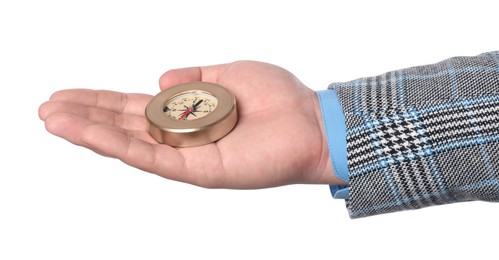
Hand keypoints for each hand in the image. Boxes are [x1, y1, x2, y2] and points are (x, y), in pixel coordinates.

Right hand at [39, 61, 344, 187]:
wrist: (312, 122)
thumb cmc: (278, 99)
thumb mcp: (230, 72)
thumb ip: (194, 76)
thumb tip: (159, 78)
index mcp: (189, 113)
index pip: (135, 107)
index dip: (100, 101)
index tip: (68, 95)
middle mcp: (183, 136)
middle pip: (124, 125)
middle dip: (85, 116)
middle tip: (46, 108)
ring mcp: (188, 155)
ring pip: (129, 143)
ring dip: (88, 131)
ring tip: (52, 119)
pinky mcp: (199, 170)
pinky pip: (151, 157)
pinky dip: (117, 144)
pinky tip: (86, 132)